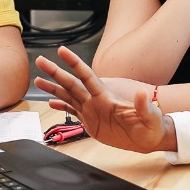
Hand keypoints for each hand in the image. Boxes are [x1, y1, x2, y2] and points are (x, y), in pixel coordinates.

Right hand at [33, 46, 175, 153]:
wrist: (150, 138)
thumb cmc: (152, 125)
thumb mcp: (150, 115)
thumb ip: (143, 105)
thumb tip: (142, 94)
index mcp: (106, 96)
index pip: (86, 75)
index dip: (74, 63)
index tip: (61, 51)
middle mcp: (96, 100)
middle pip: (71, 83)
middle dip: (55, 72)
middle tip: (40, 61)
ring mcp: (92, 110)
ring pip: (68, 96)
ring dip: (53, 88)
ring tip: (38, 80)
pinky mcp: (91, 122)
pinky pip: (72, 112)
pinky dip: (61, 108)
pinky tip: (51, 104)